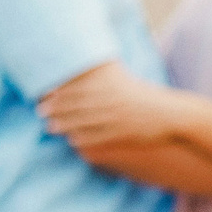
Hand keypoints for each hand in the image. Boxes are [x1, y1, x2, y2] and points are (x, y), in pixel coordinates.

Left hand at [39, 69, 184, 151]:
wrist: (171, 115)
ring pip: (84, 122)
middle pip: (78, 104)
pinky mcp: (123, 134)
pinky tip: (72, 140)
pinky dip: (83, 139)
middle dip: (57, 108)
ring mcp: (117, 118)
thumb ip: (107, 77)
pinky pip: (98, 138)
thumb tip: (86, 71)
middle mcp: (112, 100)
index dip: (60, 92)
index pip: (80, 88)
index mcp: (112, 85)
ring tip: (50, 126)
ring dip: (65, 124)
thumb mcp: (126, 82)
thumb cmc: (146, 97)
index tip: (44, 94)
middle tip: (40, 111)